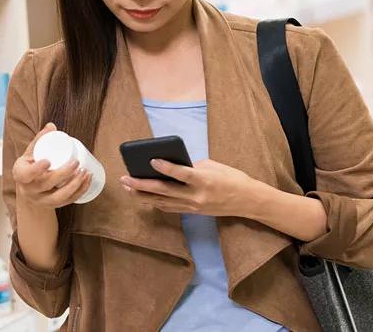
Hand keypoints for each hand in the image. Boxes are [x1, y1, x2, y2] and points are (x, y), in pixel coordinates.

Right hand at [13, 123, 92, 209]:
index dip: (36, 170)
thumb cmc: (31, 166)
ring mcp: (41, 200)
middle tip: (76, 162)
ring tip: (85, 172)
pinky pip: (67, 201)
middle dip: (63, 174)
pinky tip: (87, 181)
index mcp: (21, 175)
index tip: (48, 161)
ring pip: (58, 197)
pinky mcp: (52, 206)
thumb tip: (52, 126)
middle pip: (46, 184)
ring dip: (74, 185)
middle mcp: (29, 190)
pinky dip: (80, 192)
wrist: (29, 189)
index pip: (25, 174)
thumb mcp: (30, 153)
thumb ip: (40, 139)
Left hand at [120, 159, 255, 216]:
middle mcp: (197, 196)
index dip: (167, 168)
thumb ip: (192, 166)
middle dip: (143, 185)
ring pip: (162, 202)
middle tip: (126, 179)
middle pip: (165, 191)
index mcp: (205, 180)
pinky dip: (156, 202)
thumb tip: (173, 166)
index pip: (182, 174)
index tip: (151, 160)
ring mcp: (193, 206)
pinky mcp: (192, 212)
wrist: (246, 200)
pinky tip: (144, 197)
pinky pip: (170, 208)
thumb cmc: (232, 178)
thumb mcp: (214, 166)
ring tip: (128, 188)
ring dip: (143, 195)